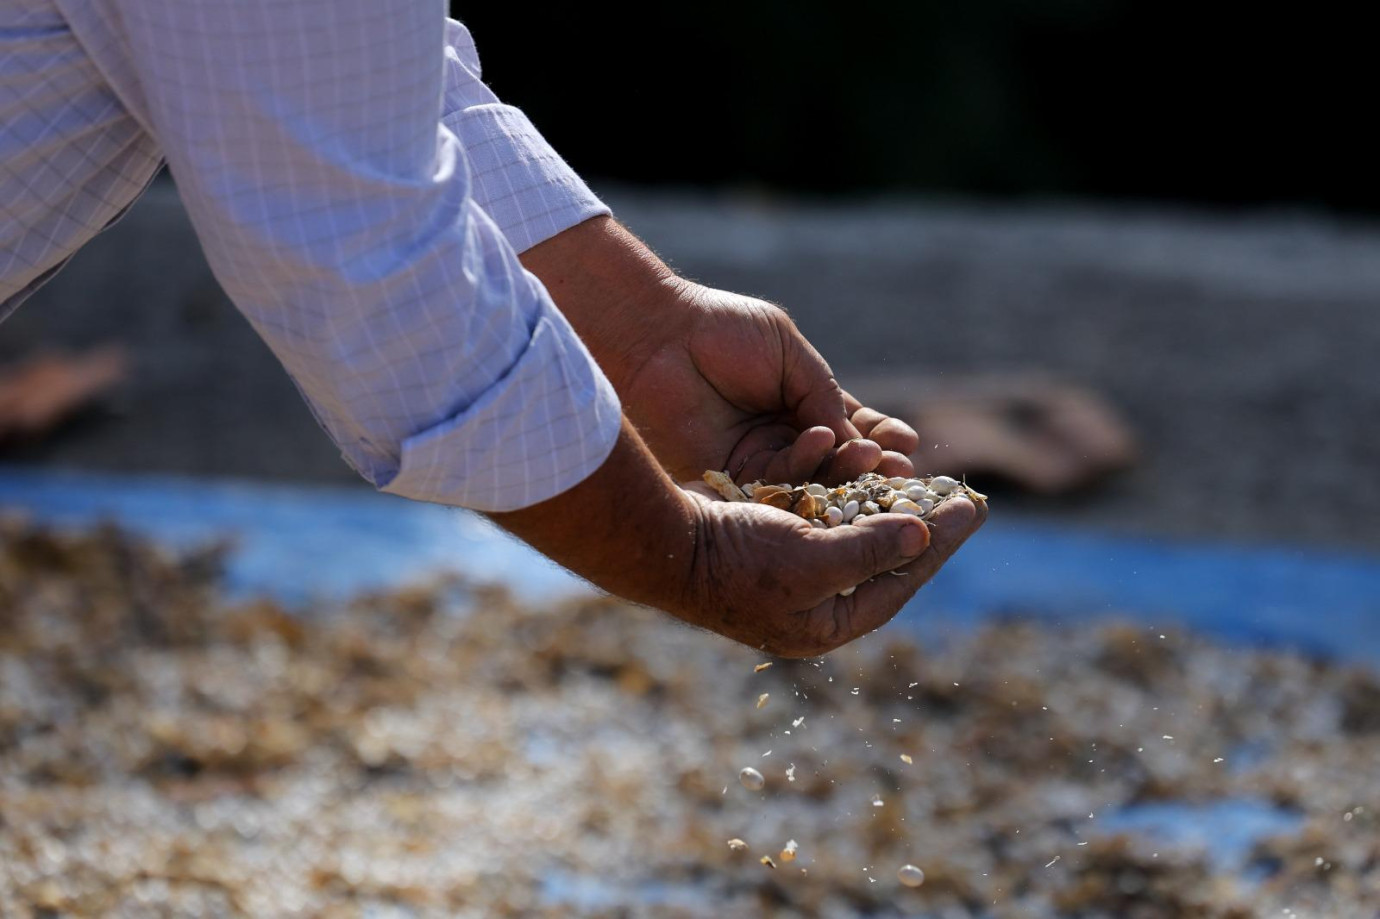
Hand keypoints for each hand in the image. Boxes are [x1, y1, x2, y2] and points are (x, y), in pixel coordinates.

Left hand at [620, 281, 920, 485]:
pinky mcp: (728, 478)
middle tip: (901, 470)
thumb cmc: (722, 331)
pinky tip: (823, 444)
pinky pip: (774, 483)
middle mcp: (782, 440)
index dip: (880, 439)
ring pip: (809, 478)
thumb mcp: (790, 355)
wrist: (659, 338)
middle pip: (836, 464)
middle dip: (870, 466)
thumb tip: (857, 438)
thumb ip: (823, 394)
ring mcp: (756, 462)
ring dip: (843, 468)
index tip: (908, 445)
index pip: (850, 431)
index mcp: (800, 406)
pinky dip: (801, 465)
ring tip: (870, 456)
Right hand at [679, 484, 986, 656]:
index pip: (897, 582)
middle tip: (962, 496)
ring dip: (888, 506)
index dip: (937, 545)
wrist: (663, 542)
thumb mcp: (811, 561)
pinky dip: (847, 491)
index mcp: (823, 624)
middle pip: (881, 560)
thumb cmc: (735, 561)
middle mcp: (809, 602)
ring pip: (854, 534)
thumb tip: (923, 535)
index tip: (972, 507)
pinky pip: (822, 516)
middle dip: (921, 526)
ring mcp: (788, 571)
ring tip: (925, 478)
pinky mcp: (769, 538)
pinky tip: (869, 468)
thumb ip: (870, 550)